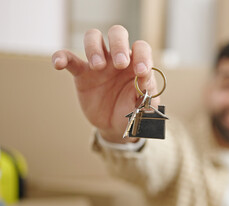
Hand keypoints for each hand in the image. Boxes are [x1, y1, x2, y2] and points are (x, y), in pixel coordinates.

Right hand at [52, 25, 158, 142]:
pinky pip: (69, 58)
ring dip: (94, 48)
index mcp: (137, 63)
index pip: (141, 48)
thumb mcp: (145, 105)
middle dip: (119, 44)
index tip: (140, 72)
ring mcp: (99, 63)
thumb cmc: (134, 111)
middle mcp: (118, 58)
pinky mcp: (82, 73)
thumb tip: (144, 75)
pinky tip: (58, 64)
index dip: (142, 56)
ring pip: (93, 37)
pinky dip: (61, 56)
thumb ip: (146, 89)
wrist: (116, 126)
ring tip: (97, 67)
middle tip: (120, 64)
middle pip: (117, 33)